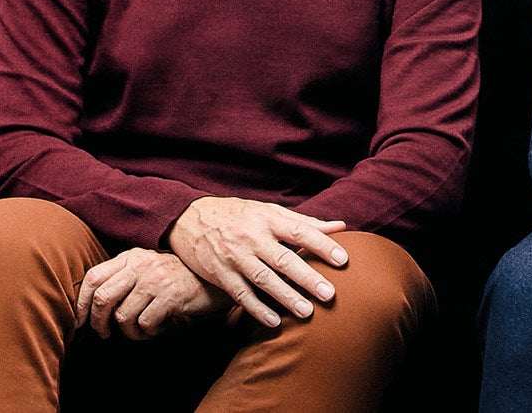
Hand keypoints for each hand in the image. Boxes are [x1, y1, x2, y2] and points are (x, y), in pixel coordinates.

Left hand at [75, 248, 225, 339]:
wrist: (215, 282)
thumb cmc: (177, 280)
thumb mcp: (148, 270)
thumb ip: (122, 278)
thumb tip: (89, 306)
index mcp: (131, 257)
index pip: (93, 277)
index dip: (81, 303)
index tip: (81, 321)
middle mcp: (141, 264)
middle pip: (103, 298)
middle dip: (98, 323)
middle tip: (104, 334)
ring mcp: (156, 280)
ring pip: (122, 317)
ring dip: (129, 332)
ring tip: (142, 331)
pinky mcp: (170, 296)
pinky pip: (144, 325)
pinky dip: (148, 333)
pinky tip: (160, 327)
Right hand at [167, 197, 350, 328]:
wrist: (188, 220)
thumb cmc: (238, 215)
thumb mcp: (268, 211)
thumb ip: (304, 222)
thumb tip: (340, 227)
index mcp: (268, 219)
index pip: (300, 231)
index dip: (322, 245)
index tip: (343, 259)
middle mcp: (252, 238)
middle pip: (283, 260)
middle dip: (307, 278)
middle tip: (330, 294)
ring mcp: (235, 257)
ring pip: (263, 280)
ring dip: (286, 297)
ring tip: (307, 312)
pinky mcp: (220, 274)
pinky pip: (241, 294)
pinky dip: (257, 309)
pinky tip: (274, 321)